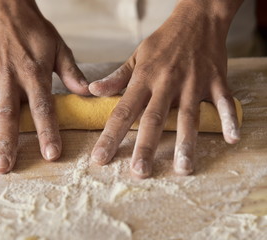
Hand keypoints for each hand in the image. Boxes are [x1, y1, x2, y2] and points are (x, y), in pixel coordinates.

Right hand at [0, 0, 89, 172]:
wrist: (8, 8)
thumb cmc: (36, 31)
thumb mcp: (59, 48)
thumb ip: (71, 73)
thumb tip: (88, 93)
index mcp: (34, 73)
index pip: (43, 107)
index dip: (47, 131)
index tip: (50, 154)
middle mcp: (10, 77)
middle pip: (8, 113)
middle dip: (6, 141)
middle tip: (3, 168)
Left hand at [89, 0, 242, 177]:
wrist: (197, 19)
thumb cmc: (164, 41)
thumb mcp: (136, 56)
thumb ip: (116, 77)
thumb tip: (93, 90)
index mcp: (144, 79)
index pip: (123, 111)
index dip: (111, 136)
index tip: (100, 158)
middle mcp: (166, 84)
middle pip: (154, 119)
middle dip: (146, 147)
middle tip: (140, 172)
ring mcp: (193, 83)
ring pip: (188, 116)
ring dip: (186, 142)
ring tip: (183, 167)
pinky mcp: (215, 81)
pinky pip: (223, 102)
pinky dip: (228, 119)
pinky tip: (231, 139)